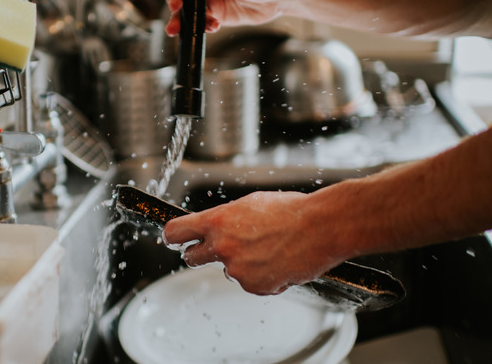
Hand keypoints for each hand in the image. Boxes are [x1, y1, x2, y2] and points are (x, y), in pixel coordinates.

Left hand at [162, 191, 345, 295]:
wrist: (320, 227)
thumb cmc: (289, 211)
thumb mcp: (249, 204)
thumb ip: (225, 218)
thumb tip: (213, 227)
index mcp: (217, 222)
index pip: (175, 232)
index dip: (171, 236)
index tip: (172, 239)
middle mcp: (222, 247)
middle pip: (191, 258)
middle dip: (199, 254)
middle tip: (217, 249)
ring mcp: (237, 270)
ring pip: (228, 270)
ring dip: (240, 264)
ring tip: (268, 249)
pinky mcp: (254, 287)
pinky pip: (250, 283)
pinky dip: (261, 276)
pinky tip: (278, 262)